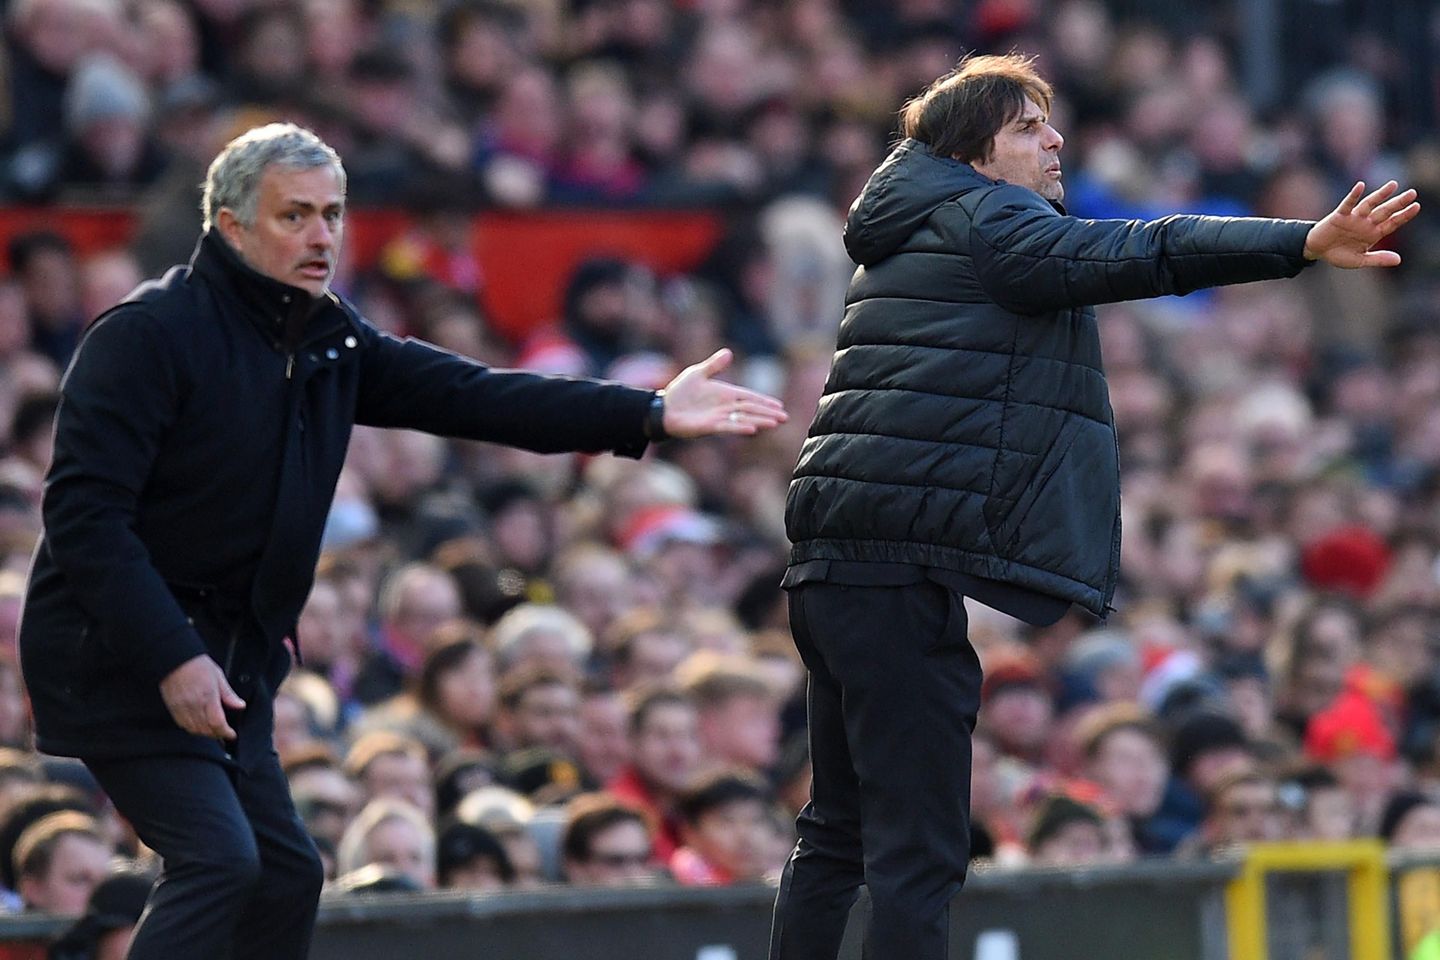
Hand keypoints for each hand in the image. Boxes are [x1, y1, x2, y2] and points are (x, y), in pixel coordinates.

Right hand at [159, 654, 245, 739]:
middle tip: (224, 733)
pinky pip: (182, 724)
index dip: (225, 732)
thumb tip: (240, 706)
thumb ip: (229, 694)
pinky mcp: (173, 708)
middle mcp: (194, 705)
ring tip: (213, 731)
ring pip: (194, 729)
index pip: (217, 723)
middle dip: (216, 734)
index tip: (231, 734)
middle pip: (205, 730)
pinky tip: (198, 725)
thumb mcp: (218, 677)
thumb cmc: (198, 665)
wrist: (175, 659)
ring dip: (204, 733)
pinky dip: (192, 728)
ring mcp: (182, 708)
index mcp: (208, 697)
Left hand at [660, 348, 787, 438]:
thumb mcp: (698, 373)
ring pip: (744, 419)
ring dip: (760, 420)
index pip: (750, 397)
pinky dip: (740, 428)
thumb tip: (729, 352)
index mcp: (726, 394)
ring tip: (775, 423)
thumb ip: (714, 365)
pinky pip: (728, 427)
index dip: (764, 401)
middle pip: (751, 410)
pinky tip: (753, 429)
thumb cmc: (680, 392)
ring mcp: (719, 418)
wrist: (663, 408)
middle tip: (784, 418)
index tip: (779, 406)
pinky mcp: (709, 427)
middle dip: (768, 413)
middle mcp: (725, 407)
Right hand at [1303, 180, 1419, 267]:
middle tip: (1412, 193)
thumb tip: (1398, 260)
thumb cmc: (1338, 254)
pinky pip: (1347, 204)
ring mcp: (1354, 218)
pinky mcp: (1339, 216)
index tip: (1416, 206)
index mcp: (1373, 233)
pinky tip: (1360, 186)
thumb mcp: (1359, 261)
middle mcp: (1366, 223)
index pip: (1392, 223)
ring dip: (1381, 195)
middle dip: (1398, 203)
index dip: (1404, 215)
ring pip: (1370, 204)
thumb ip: (1378, 259)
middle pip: (1385, 211)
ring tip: (1393, 185)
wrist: (1317, 250)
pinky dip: (1353, 195)